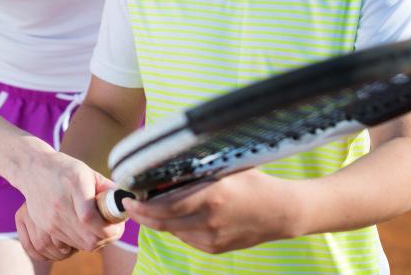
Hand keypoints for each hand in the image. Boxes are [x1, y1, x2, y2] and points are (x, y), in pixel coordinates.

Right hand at [14, 151, 123, 253]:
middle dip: (107, 237)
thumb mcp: (89, 172)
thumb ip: (108, 189)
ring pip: (81, 246)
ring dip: (95, 240)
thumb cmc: (66, 169)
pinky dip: (80, 242)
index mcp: (74, 184)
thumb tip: (126, 205)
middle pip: (89, 239)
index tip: (117, 223)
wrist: (33, 169)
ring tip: (97, 226)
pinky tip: (82, 230)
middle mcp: (60, 205)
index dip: (109, 228)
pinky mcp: (44, 228)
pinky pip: (68, 246)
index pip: (90, 219)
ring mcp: (50, 219)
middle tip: (111, 227)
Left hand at [123, 169, 303, 253]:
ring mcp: (212, 237)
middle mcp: (209, 220)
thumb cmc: (253, 182)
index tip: (128, 197)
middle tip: (130, 204)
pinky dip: (176, 227)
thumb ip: (196, 168)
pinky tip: (177, 215)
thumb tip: (166, 163)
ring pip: (172, 231)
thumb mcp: (224, 167)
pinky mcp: (215, 248)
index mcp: (210, 195)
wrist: (281, 211)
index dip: (141, 205)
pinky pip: (186, 237)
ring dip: (158, 220)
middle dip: (141, 215)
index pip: (164, 206)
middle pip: (162, 223)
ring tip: (150, 206)